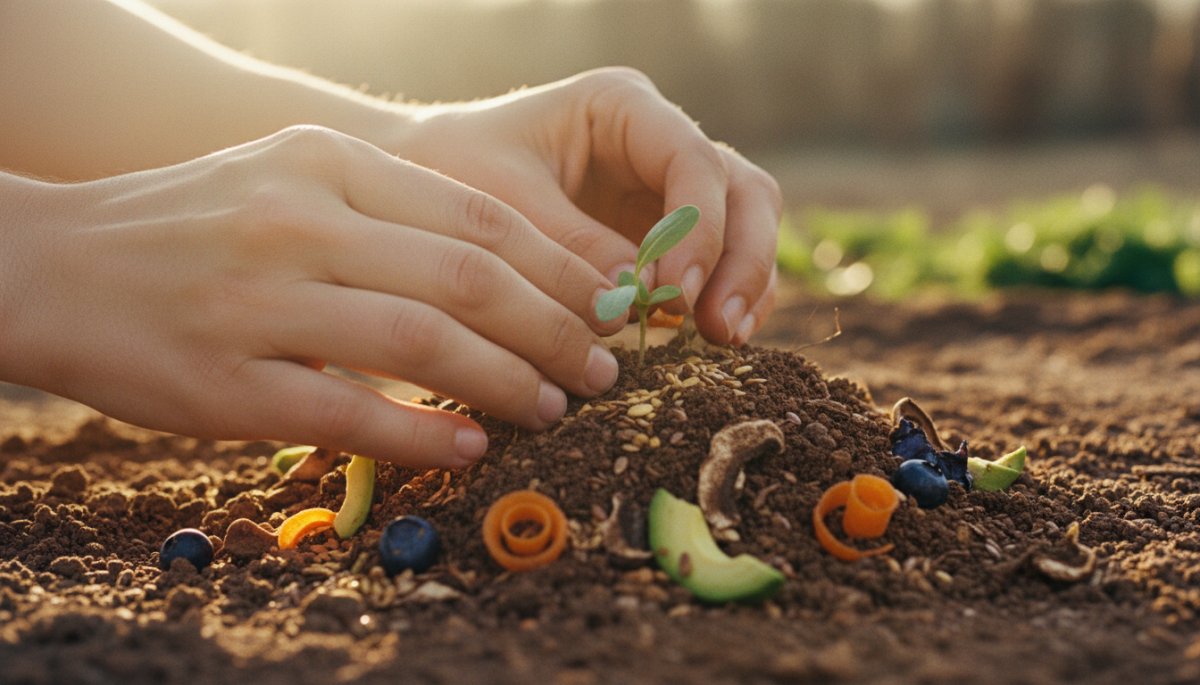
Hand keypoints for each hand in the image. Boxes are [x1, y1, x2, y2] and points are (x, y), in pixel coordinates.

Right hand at [1, 126, 621, 466]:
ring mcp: (260, 301)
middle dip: (557, 329)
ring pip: (424, 344)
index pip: (481, 217)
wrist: (54, 262)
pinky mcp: (227, 382)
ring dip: (509, 382)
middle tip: (603, 366)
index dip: (562, 268)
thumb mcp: (292, 177)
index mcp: (329, 164)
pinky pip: (351, 413)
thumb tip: (512, 269)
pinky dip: (425, 433)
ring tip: (555, 407)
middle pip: (470, 279)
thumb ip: (394, 212)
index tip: (609, 303)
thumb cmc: (194, 223)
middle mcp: (301, 222)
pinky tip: (472, 446)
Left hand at [396, 67, 781, 344]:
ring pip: (745, 229)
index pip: (692, 160)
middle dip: (742, 260)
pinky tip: (710, 344)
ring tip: (724, 340)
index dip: (698, 229)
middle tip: (719, 325)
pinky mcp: (665, 240)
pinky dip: (721, 302)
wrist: (423, 186)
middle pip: (743, 192)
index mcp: (623, 108)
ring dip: (744, 285)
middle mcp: (659, 144)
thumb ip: (569, 248)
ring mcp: (669, 192)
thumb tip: (635, 304)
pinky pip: (716, 267)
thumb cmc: (451, 173)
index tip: (674, 295)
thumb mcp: (499, 205)